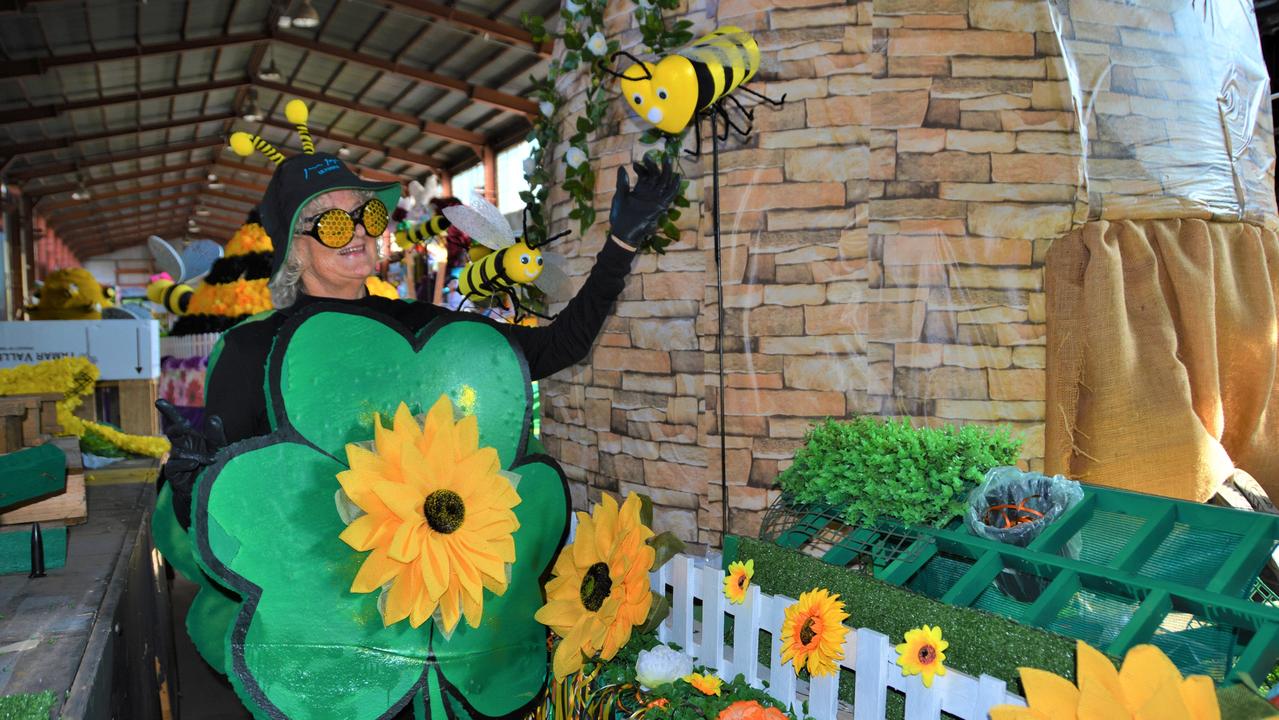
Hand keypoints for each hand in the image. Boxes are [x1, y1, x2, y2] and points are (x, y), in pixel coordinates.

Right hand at [156, 399, 226, 527]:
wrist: (211, 491)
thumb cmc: (215, 467)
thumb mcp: (220, 449)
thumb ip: (217, 434)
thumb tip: (214, 417)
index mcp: (192, 438)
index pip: (179, 422)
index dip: (168, 411)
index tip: (158, 401)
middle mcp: (181, 446)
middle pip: (173, 431)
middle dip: (176, 428)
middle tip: (184, 428)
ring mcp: (176, 460)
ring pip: (178, 451)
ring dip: (195, 454)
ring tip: (210, 460)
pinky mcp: (174, 474)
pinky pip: (174, 465)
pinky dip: (185, 463)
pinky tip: (195, 463)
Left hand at [609, 157, 679, 250]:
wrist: (623, 231)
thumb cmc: (620, 216)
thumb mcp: (620, 196)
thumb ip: (622, 182)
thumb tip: (622, 167)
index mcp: (640, 190)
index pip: (645, 175)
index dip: (642, 168)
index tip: (636, 163)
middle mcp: (649, 193)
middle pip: (656, 176)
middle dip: (655, 165)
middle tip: (651, 156)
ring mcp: (655, 199)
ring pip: (664, 182)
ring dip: (667, 171)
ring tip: (667, 159)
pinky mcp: (660, 206)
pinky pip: (670, 195)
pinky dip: (674, 186)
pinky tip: (677, 176)